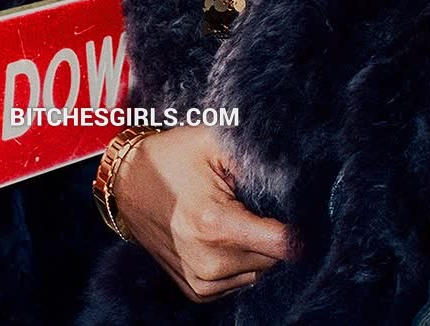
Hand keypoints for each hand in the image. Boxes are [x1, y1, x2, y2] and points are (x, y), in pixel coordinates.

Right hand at [112, 122, 295, 301]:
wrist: (127, 184)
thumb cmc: (173, 157)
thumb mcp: (213, 140)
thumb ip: (255, 155)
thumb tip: (294, 173)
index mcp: (214, 224)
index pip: (281, 244)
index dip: (299, 225)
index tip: (303, 206)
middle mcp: (207, 262)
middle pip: (273, 257)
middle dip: (276, 230)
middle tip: (258, 199)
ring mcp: (200, 281)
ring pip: (260, 270)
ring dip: (259, 246)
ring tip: (239, 212)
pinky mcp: (195, 289)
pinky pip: (241, 280)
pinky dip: (243, 259)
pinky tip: (229, 233)